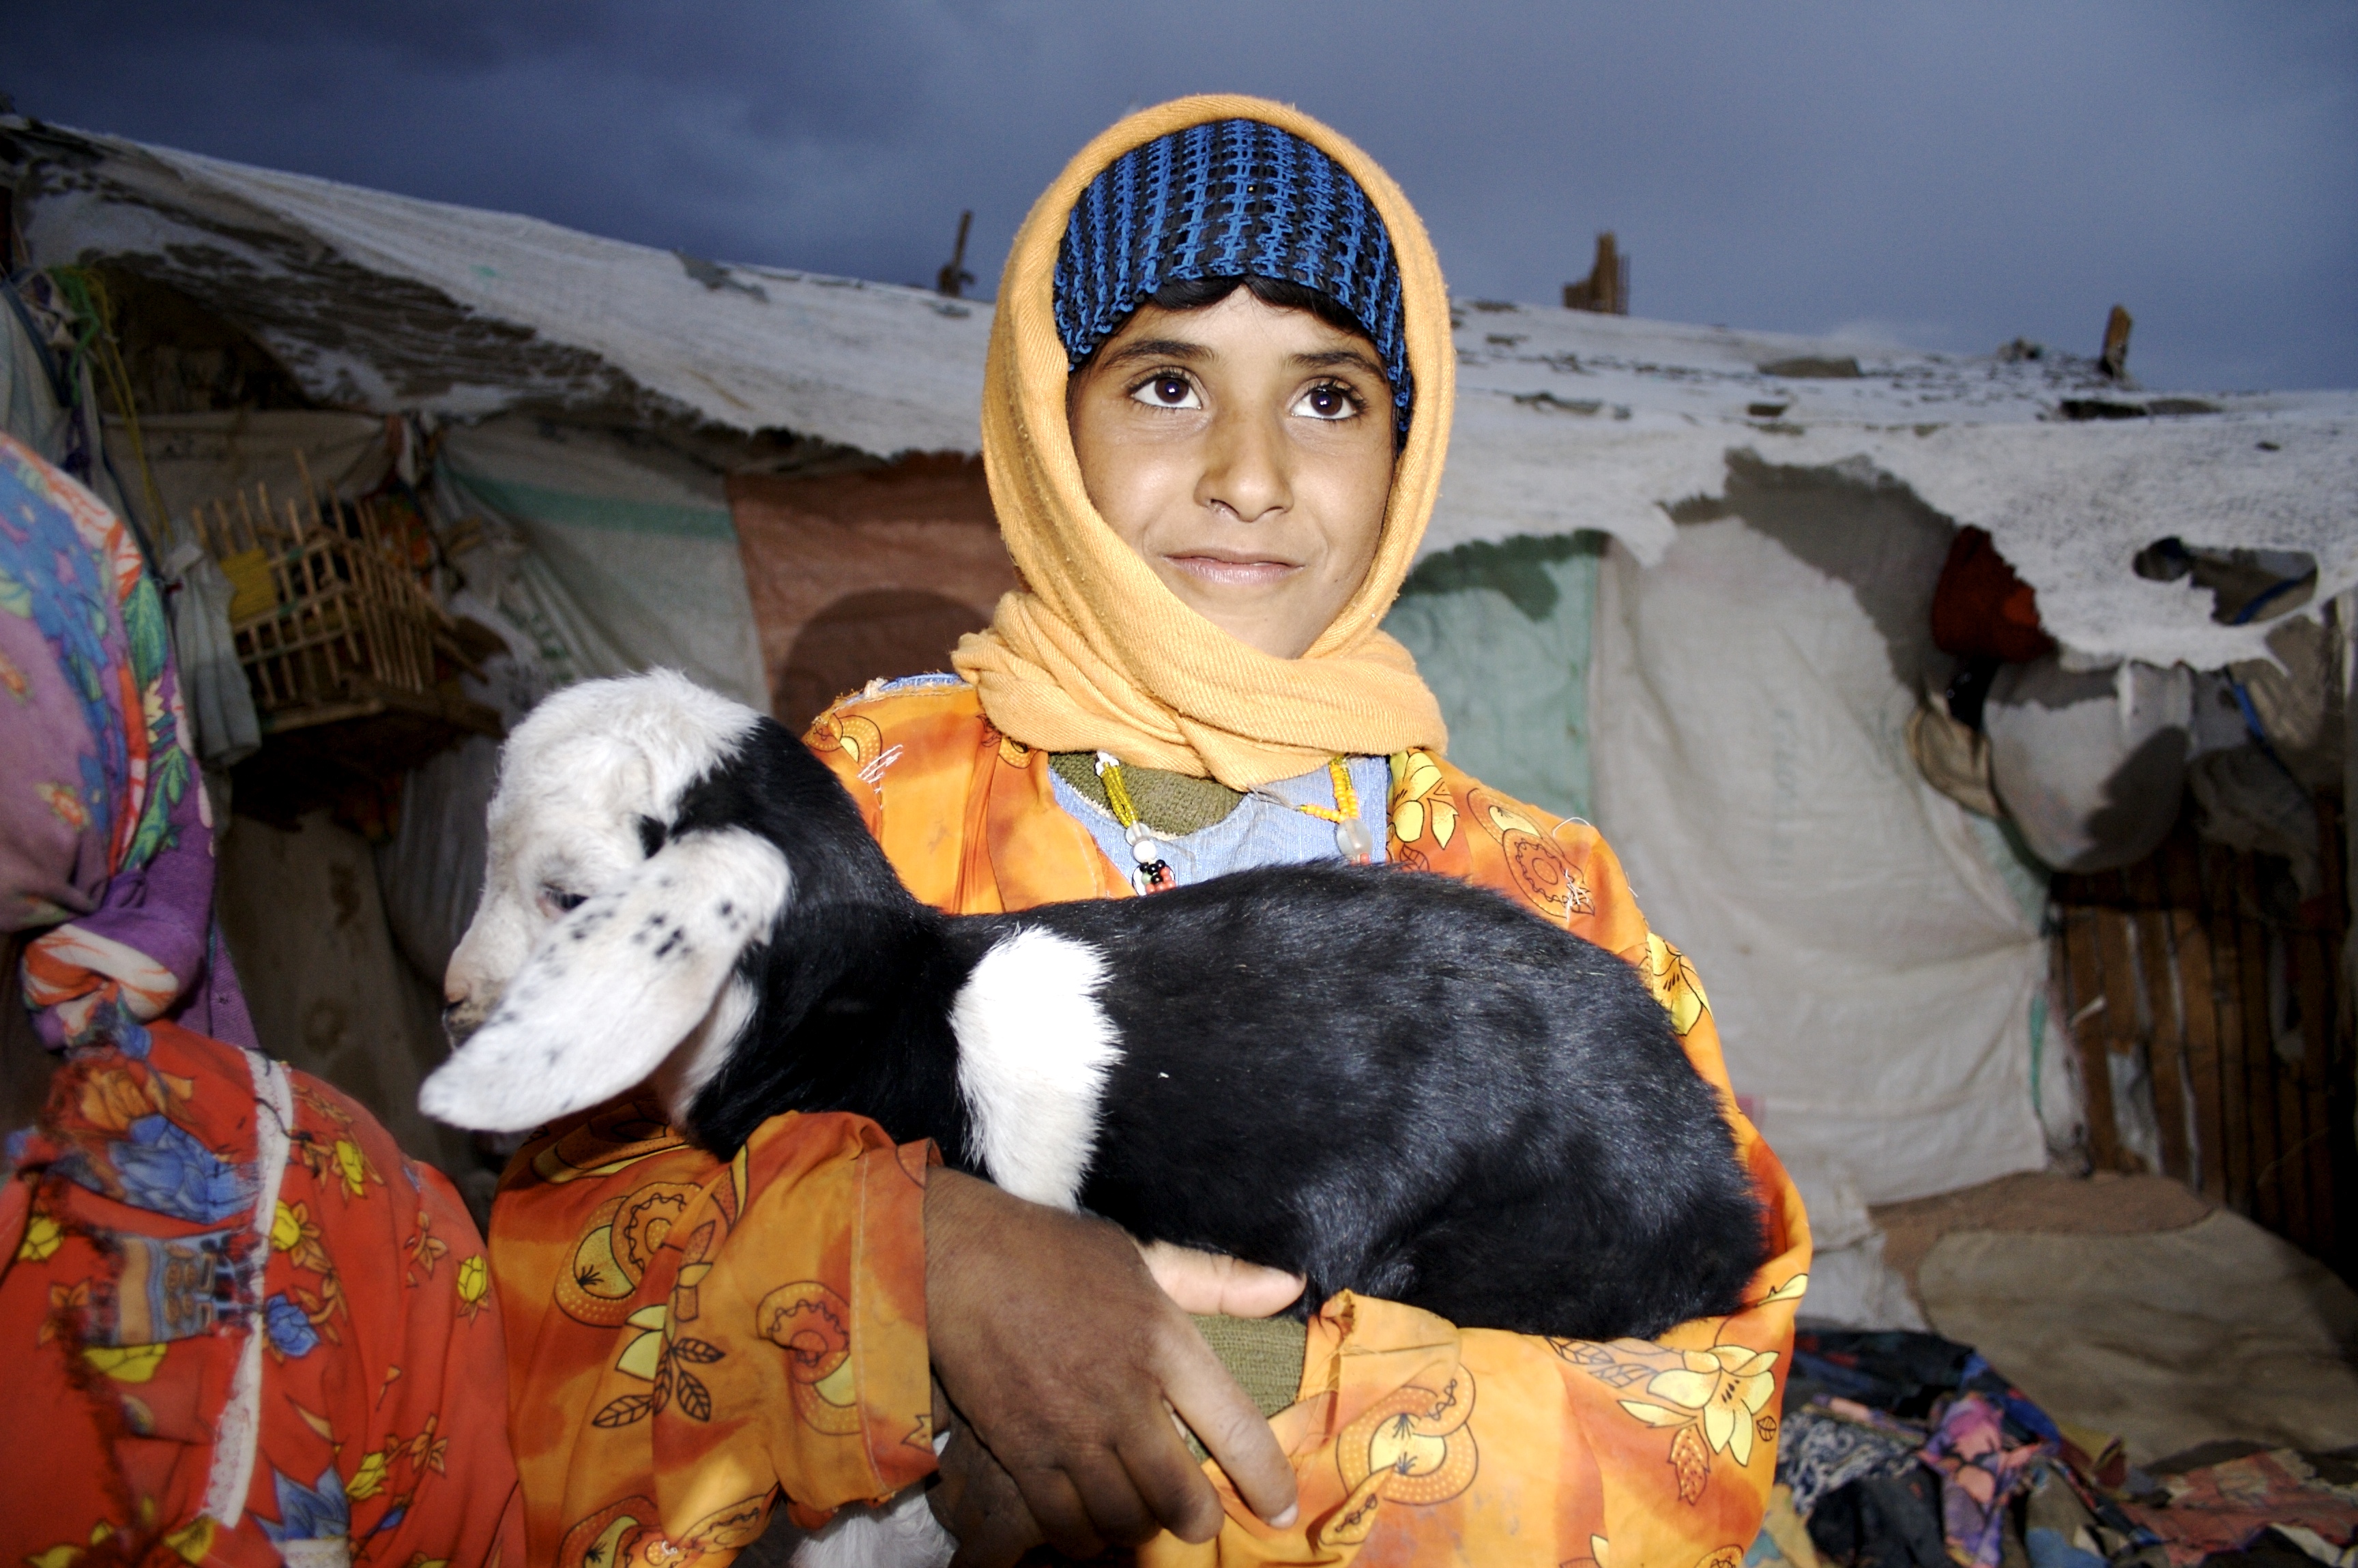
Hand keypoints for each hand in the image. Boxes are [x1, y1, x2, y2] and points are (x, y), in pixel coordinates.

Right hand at [924, 1169, 1297, 1560]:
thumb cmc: (1054, 1254)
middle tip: (1196, 1515)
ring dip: (1140, 1526)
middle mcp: (1123, 1394)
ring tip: (1140, 1510)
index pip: (1236, 1427)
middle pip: (1180, 1499)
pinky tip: (1089, 1518)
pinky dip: (1085, 1537)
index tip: (1281, 1507)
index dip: (1267, 1479)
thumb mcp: (1143, 1256)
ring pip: (1125, 1520)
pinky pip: (1066, 1527)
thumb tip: (1288, 1286)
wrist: (957, 1260)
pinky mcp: (1021, 1452)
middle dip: (1198, 1521)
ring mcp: (1068, 1430)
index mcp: (1163, 1341)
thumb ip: (1218, 1280)